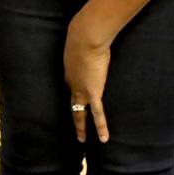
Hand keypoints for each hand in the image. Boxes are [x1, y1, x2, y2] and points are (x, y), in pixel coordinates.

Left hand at [64, 17, 111, 143]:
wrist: (85, 37)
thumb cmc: (85, 33)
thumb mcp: (83, 40)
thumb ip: (87, 43)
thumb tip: (93, 35)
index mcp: (69, 71)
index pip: (72, 86)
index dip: (76, 93)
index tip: (79, 97)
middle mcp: (72, 83)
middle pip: (72, 104)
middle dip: (74, 116)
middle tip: (74, 129)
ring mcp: (81, 90)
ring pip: (80, 113)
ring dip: (81, 127)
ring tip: (81, 140)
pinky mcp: (93, 92)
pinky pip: (97, 114)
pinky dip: (101, 126)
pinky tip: (104, 138)